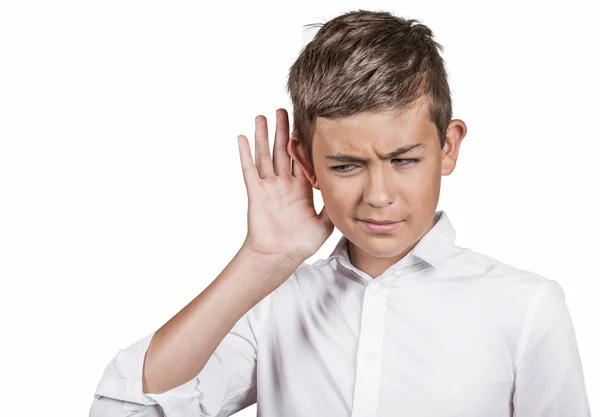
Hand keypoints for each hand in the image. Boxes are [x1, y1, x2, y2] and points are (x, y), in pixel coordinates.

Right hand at [237, 108, 333, 266]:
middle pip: (283, 151)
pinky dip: (245, 154)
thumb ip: (333, 205)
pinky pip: (250, 171)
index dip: (303, 142)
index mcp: (300, 188)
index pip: (302, 159)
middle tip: (284, 109)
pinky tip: (242, 138)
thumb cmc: (300, 243)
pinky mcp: (256, 193)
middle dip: (283, 130)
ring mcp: (269, 187)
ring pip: (265, 155)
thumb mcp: (324, 223)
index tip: (306, 123)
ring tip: (262, 116)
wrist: (279, 257)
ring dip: (264, 136)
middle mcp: (283, 184)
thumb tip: (348, 190)